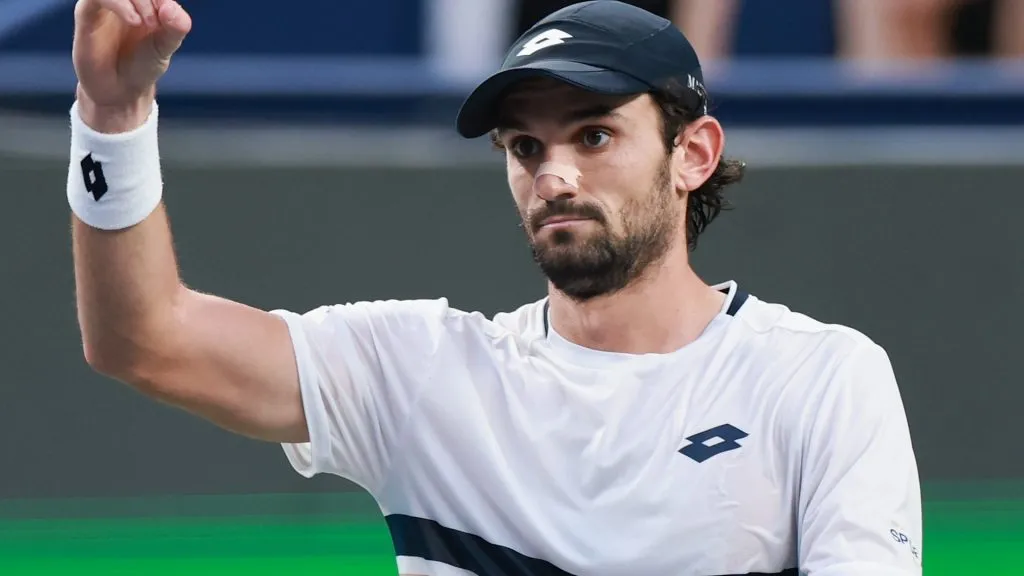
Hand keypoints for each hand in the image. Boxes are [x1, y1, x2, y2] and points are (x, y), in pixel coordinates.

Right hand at [72, 0, 191, 131]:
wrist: (120, 90)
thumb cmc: (143, 65)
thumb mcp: (165, 47)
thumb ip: (176, 28)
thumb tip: (172, 7)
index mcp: (144, 1)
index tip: (169, 18)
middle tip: (157, 22)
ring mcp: (104, 4)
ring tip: (147, 23)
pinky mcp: (87, 13)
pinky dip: (118, 3)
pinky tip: (134, 20)